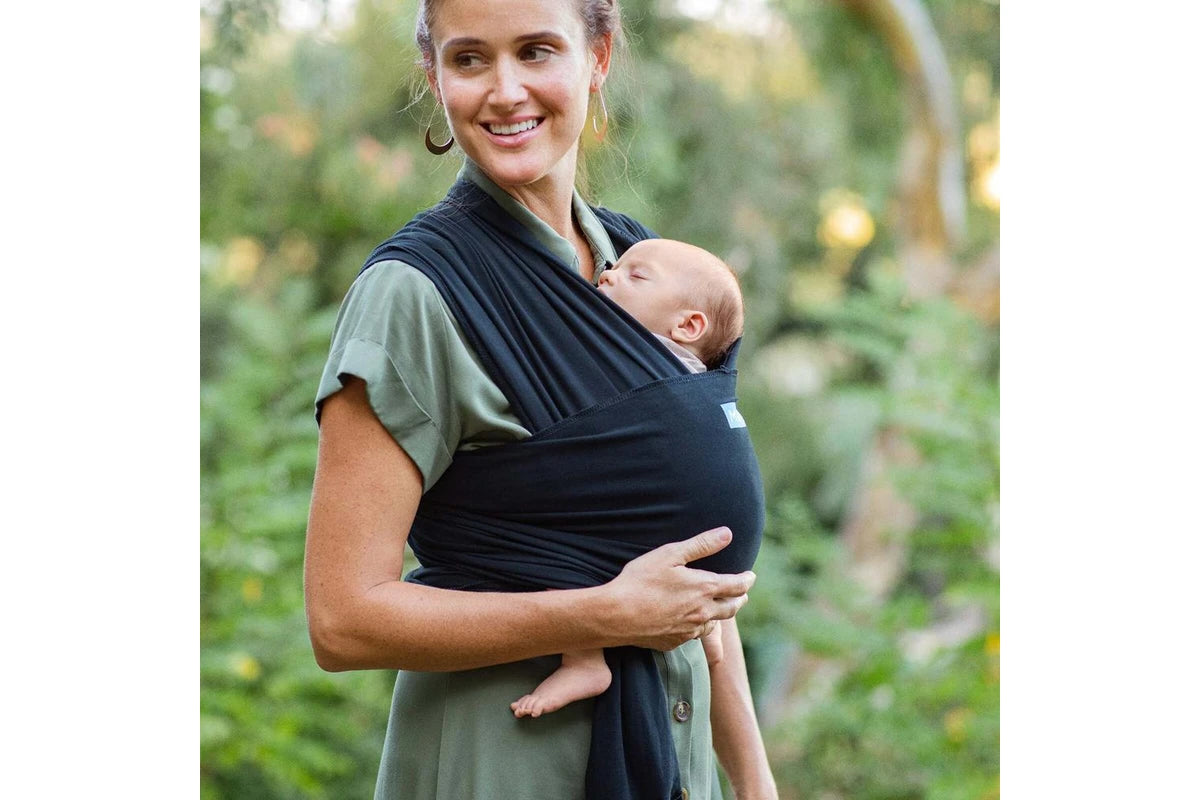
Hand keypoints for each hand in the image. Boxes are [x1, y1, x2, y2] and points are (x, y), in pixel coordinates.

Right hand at [603, 527, 755, 650]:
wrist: (617, 615)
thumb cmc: (641, 580)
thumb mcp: (670, 554)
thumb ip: (701, 544)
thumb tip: (727, 534)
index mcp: (704, 588)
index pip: (737, 585)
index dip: (747, 580)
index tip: (751, 576)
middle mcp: (702, 612)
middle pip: (732, 608)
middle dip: (740, 598)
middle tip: (743, 593)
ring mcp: (689, 630)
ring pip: (714, 624)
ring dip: (721, 614)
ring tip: (720, 607)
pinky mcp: (674, 642)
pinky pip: (694, 635)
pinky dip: (699, 626)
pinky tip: (693, 622)